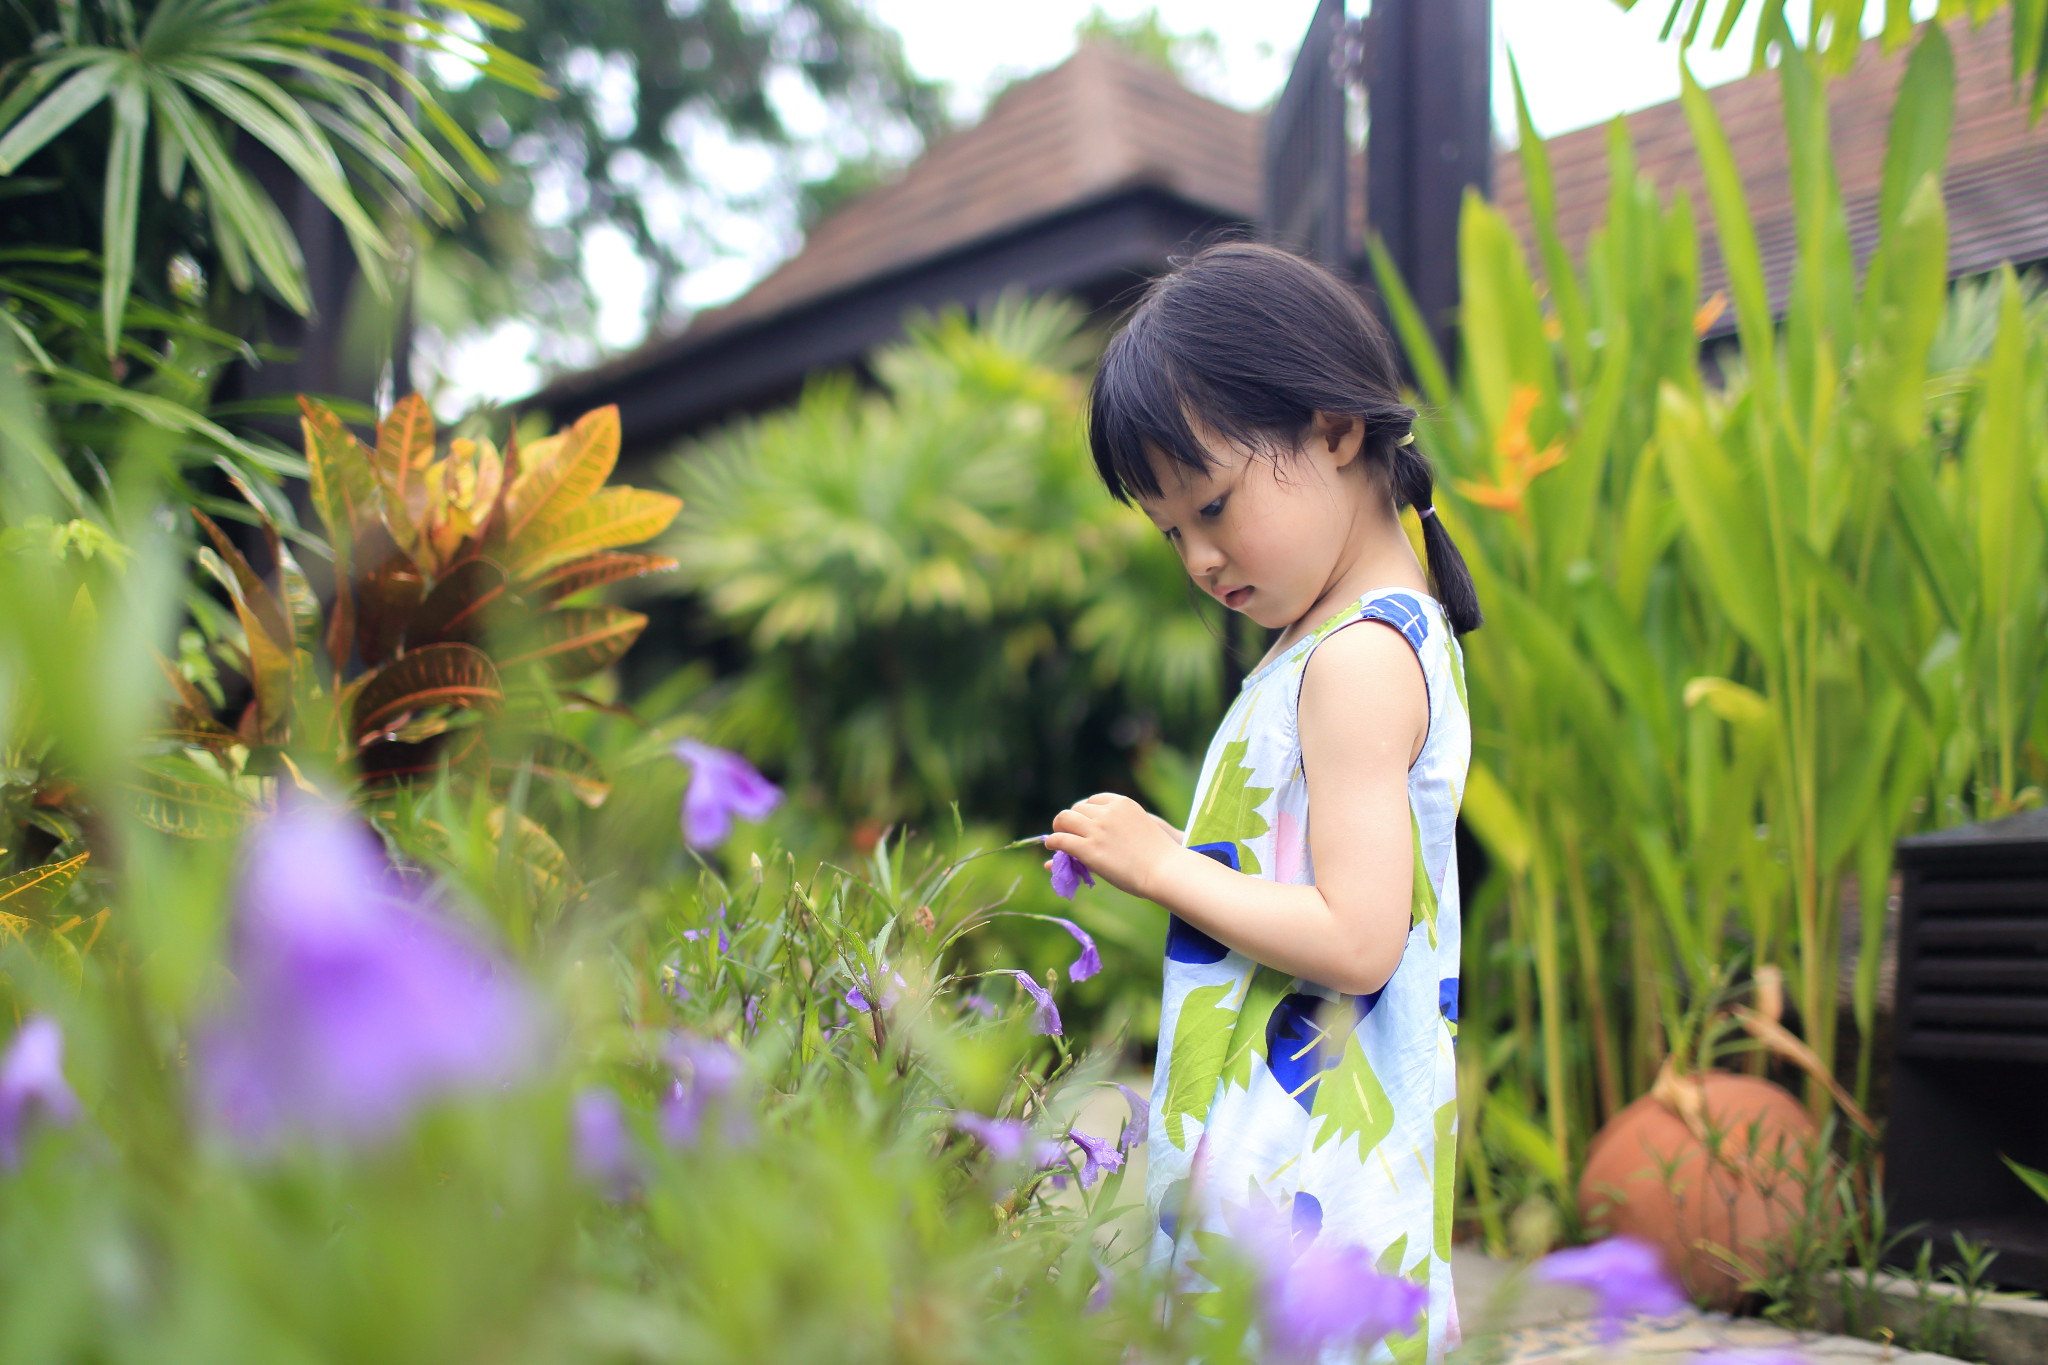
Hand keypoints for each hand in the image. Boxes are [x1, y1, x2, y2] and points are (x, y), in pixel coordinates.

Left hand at [1045, 793, 1185, 900]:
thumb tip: (1096, 835)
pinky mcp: (1088, 848)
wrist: (1164, 870)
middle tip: (1068, 832)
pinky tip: (1052, 847)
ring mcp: (1097, 829)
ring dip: (1059, 828)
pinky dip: (1053, 841)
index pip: (1094, 800)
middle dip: (1072, 820)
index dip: (1086, 811)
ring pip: (1064, 819)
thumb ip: (1117, 829)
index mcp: (1122, 803)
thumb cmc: (1159, 856)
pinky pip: (1060, 839)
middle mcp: (1107, 812)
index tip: (1084, 822)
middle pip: (1077, 809)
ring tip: (1056, 839)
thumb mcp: (1138, 830)